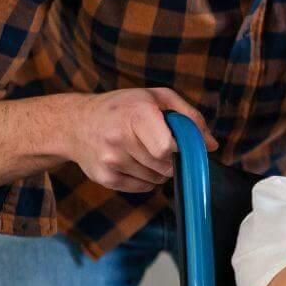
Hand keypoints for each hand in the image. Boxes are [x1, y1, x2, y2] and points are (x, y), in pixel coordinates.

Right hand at [66, 87, 213, 193]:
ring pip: (156, 178)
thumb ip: (189, 117)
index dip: (180, 149)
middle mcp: (119, 138)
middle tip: (159, 144)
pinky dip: (146, 178)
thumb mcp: (156, 97)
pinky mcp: (104, 178)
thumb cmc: (123, 107)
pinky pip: (142, 187)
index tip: (178, 143)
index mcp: (136, 114)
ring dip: (159, 169)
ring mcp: (110, 160)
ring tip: (143, 150)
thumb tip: (211, 145)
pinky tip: (133, 161)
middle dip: (171, 159)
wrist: (74, 123)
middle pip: (165, 165)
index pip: (168, 148)